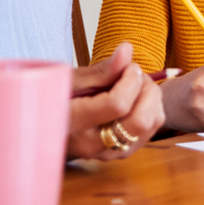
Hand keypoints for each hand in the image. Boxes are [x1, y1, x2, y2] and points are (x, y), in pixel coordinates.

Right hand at [67, 42, 164, 160]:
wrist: (52, 128)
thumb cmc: (60, 99)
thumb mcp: (72, 80)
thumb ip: (102, 69)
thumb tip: (127, 49)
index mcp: (73, 123)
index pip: (117, 105)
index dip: (131, 80)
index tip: (129, 66)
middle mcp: (92, 144)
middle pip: (140, 120)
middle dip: (147, 90)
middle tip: (137, 75)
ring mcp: (109, 153)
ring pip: (150, 125)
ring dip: (151, 99)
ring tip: (135, 85)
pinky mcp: (122, 155)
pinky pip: (151, 130)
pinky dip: (150, 110)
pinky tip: (135, 100)